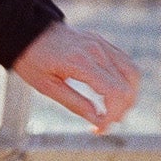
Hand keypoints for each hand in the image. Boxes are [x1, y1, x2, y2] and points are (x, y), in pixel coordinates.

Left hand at [10, 21, 139, 131]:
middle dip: (120, 110)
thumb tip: (98, 120)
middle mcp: (96, 50)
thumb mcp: (46, 87)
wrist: (27, 30)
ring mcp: (101, 44)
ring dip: (128, 96)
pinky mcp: (102, 42)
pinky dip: (126, 82)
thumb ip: (74, 103)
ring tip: (112, 111)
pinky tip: (112, 95)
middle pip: (127, 86)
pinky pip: (125, 63)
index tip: (99, 129)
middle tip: (103, 124)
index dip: (112, 115)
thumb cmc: (32, 59)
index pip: (114, 92)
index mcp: (80, 62)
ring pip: (133, 74)